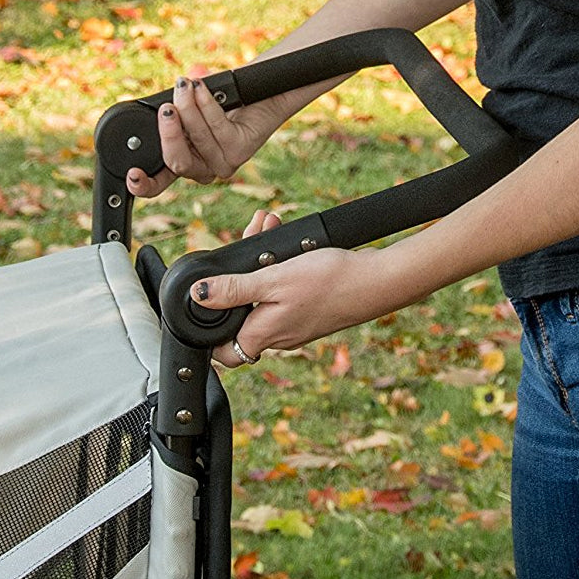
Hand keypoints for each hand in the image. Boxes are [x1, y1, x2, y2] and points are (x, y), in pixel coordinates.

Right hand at [126, 76, 285, 197]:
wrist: (266, 90)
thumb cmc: (225, 97)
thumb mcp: (187, 109)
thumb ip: (169, 117)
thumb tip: (155, 111)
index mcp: (185, 162)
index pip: (159, 183)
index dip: (143, 185)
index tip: (132, 174)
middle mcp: (204, 169)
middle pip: (176, 162)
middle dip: (168, 132)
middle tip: (166, 108)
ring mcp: (224, 163)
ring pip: (196, 139)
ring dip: (188, 107)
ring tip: (185, 85)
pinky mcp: (240, 150)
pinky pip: (216, 127)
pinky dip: (205, 104)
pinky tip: (201, 88)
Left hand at [190, 237, 425, 367]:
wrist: (379, 280)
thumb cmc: (330, 282)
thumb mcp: (273, 279)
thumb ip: (234, 289)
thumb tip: (199, 296)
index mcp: (263, 334)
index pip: (224, 353)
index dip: (210, 333)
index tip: (204, 305)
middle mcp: (278, 335)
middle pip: (240, 310)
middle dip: (236, 272)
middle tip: (246, 237)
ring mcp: (295, 324)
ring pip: (261, 294)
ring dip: (258, 260)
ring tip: (265, 225)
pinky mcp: (309, 310)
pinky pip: (281, 289)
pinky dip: (277, 265)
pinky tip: (281, 237)